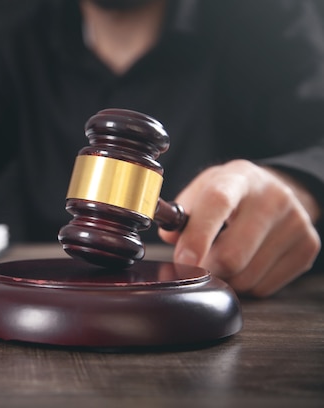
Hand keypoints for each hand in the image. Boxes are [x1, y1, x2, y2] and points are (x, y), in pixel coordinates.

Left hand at [159, 159, 320, 296]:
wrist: (274, 190)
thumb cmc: (230, 194)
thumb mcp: (202, 190)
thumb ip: (181, 213)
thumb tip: (170, 237)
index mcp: (239, 177)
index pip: (218, 203)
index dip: (198, 235)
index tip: (183, 260)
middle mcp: (273, 197)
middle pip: (233, 254)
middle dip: (207, 267)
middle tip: (198, 262)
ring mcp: (295, 222)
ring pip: (247, 277)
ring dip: (226, 278)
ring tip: (224, 258)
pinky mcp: (308, 246)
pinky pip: (264, 287)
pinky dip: (247, 284)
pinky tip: (247, 262)